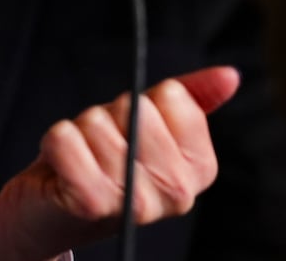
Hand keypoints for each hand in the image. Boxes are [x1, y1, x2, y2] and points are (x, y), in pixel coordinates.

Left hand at [0, 65, 240, 260]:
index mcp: (200, 168)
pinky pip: (65, 139)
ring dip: (80, 130)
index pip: (173, 98)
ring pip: (97, 123)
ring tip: (84, 157)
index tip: (133, 128)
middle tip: (103, 143)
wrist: (57, 209)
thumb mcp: (152, 125)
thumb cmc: (107, 160)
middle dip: (110, 115)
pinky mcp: (92, 203)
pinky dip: (55, 140)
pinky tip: (63, 163)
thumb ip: (192, 98)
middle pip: (136, 109)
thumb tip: (230, 75)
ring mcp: (137, 203)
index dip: (144, 102)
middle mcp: (177, 191)